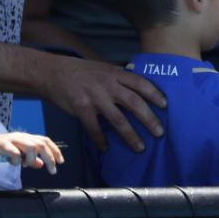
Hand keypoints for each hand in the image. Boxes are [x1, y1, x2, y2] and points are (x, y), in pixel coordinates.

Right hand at [0, 131, 64, 171]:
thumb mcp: (14, 156)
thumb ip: (28, 159)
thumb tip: (41, 165)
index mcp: (25, 137)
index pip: (45, 141)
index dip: (55, 150)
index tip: (61, 162)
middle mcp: (20, 136)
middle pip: (42, 144)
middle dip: (50, 158)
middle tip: (53, 170)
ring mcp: (11, 139)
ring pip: (32, 147)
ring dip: (31, 159)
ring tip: (24, 165)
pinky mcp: (2, 144)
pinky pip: (15, 153)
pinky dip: (16, 161)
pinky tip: (11, 162)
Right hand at [38, 57, 167, 152]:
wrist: (52, 71)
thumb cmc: (82, 72)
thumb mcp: (104, 69)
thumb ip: (119, 79)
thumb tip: (139, 91)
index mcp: (116, 73)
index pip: (141, 83)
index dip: (155, 94)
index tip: (166, 106)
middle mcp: (108, 85)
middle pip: (134, 103)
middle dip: (149, 119)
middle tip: (160, 133)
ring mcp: (95, 97)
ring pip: (118, 119)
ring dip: (130, 135)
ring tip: (140, 147)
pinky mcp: (81, 108)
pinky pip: (94, 128)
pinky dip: (100, 140)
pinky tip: (105, 148)